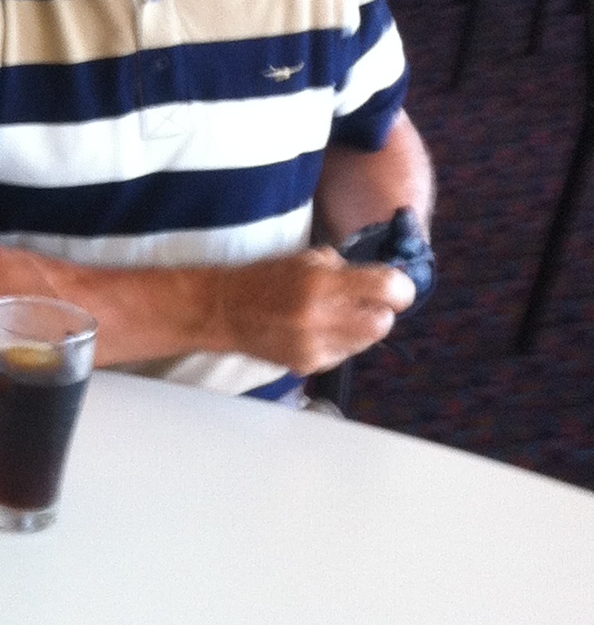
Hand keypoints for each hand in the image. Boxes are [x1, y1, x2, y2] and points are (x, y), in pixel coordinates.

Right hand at [215, 246, 415, 375]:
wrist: (224, 310)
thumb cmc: (264, 279)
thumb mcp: (305, 259)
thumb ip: (344, 270)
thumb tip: (381, 280)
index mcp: (321, 282)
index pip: (387, 289)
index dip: (400, 288)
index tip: (396, 286)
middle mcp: (321, 317)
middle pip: (383, 323)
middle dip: (381, 311)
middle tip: (367, 302)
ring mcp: (315, 346)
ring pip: (367, 342)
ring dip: (362, 328)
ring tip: (339, 316)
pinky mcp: (309, 365)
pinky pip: (344, 355)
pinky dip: (341, 343)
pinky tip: (320, 331)